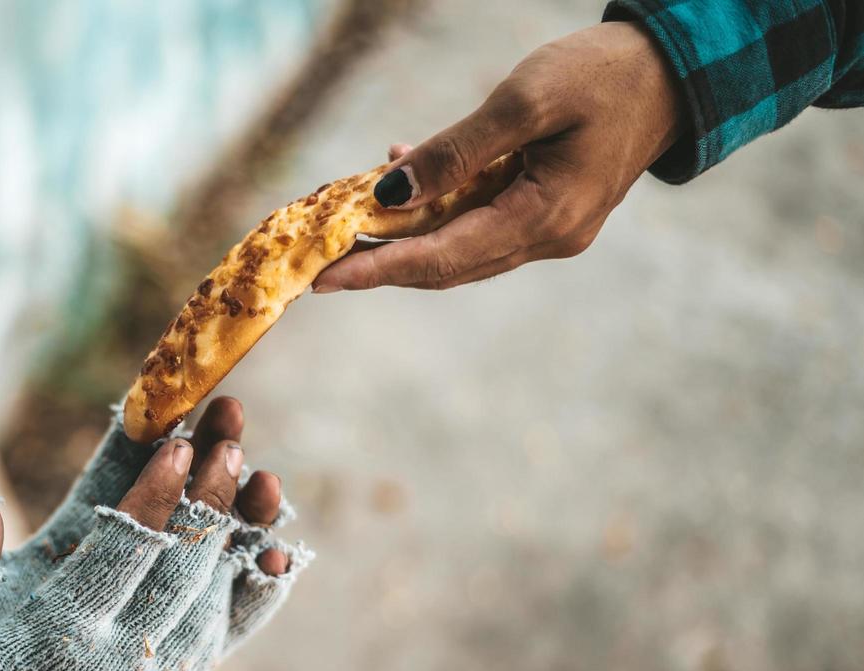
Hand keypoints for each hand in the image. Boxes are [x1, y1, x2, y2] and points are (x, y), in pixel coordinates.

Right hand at [0, 398, 308, 670]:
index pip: (121, 549)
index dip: (155, 491)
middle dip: (210, 497)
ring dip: (237, 535)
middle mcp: (118, 664)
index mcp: (58, 636)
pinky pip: (222, 644)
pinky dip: (250, 597)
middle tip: (233, 437)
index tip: (181, 439)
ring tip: (261, 477)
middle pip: (180, 567)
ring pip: (211, 601)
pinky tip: (271, 555)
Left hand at [315, 21, 682, 291]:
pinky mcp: (545, 214)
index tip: (325, 279)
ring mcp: (548, 231)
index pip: (442, 258)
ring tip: (348, 221)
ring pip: (459, 248)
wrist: (671, 72)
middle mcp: (546, 239)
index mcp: (545, 218)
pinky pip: (478, 223)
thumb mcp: (525, 100)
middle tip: (319, 263)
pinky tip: (404, 172)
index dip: (378, 269)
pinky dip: (437, 209)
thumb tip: (391, 194)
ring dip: (404, 237)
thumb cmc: (603, 75)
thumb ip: (456, 151)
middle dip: (381, 264)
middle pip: (446, 266)